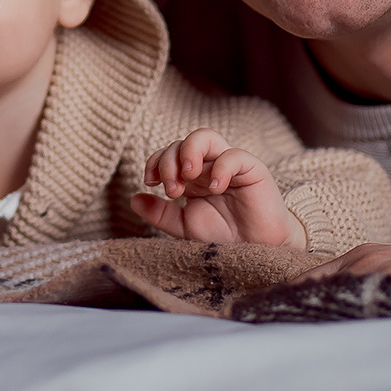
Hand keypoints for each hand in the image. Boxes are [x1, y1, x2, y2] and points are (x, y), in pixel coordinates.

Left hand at [131, 128, 306, 250]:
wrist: (257, 253)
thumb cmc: (223, 237)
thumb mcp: (185, 227)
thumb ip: (160, 213)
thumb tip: (134, 198)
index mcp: (192, 176)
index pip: (168, 153)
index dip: (155, 161)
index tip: (150, 182)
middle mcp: (208, 166)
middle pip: (182, 142)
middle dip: (169, 162)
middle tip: (172, 191)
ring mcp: (230, 166)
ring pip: (206, 137)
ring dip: (189, 152)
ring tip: (187, 176)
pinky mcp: (253, 171)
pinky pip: (234, 156)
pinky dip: (220, 167)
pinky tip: (215, 188)